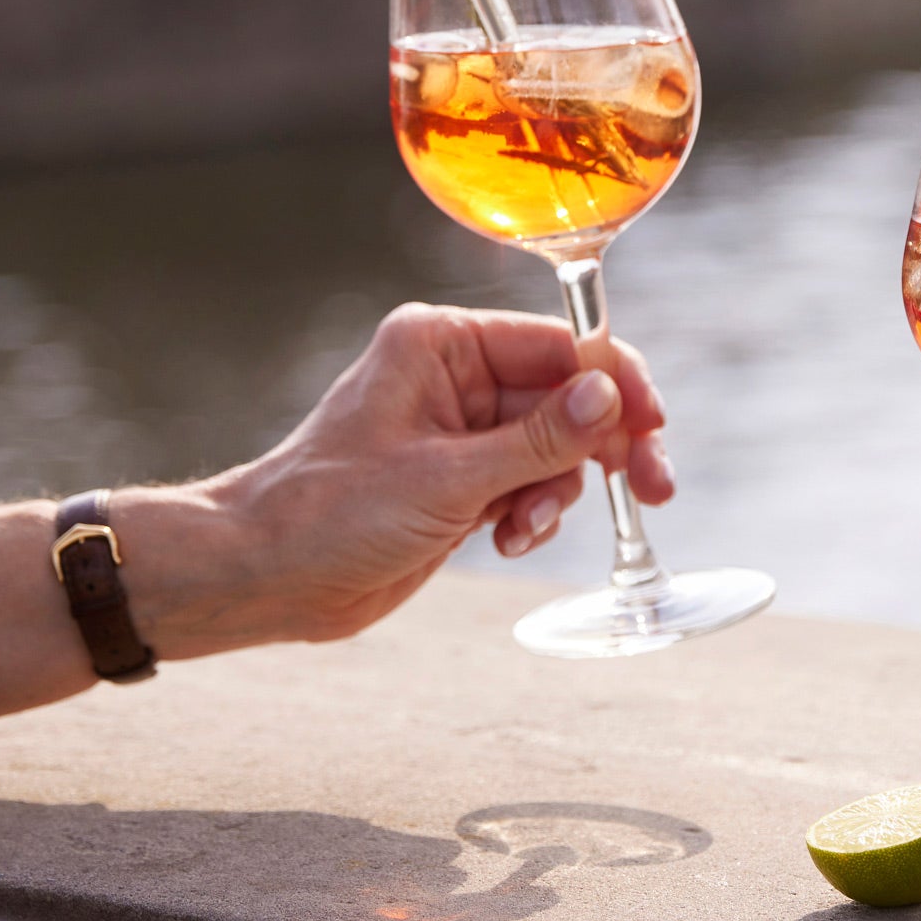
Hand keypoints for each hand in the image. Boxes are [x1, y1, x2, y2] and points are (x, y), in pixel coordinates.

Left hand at [114, 304, 673, 653]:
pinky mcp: (461, 483)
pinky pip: (530, 486)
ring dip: (558, 491)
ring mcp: (460, 433)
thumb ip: (539, 438)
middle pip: (568, 398)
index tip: (654, 426)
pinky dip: (533, 514)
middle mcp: (455, 378)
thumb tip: (612, 395)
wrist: (266, 576)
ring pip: (555, 448)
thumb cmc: (330, 512)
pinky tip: (507, 539)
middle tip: (654, 488)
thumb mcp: (448, 477)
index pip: (557, 346)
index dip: (615, 383)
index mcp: (441, 344)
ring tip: (522, 528)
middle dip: (605, 445)